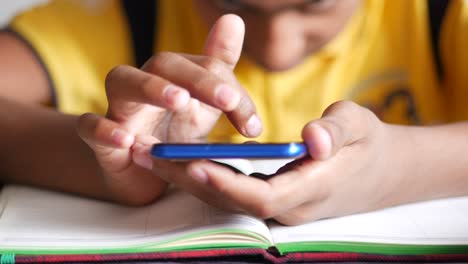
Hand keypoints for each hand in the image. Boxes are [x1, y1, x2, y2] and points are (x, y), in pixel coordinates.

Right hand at [76, 15, 260, 204]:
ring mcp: (120, 108)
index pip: (206, 67)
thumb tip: (233, 19)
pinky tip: (126, 139)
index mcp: (176, 77)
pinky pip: (89, 125)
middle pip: (166, 64)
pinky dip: (104, 129)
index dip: (231, 91)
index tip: (253, 126)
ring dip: (152, 88)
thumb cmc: (174, 133)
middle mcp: (146, 84)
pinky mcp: (99, 138)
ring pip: (123, 81)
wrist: (143, 175)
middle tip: (226, 101)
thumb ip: (219, 70)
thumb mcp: (204, 106)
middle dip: (199, 80)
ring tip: (179, 100)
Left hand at [156, 101, 403, 224]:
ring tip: (152, 157)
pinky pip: (235, 195)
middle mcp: (293, 207)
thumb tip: (312, 139)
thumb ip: (337, 131)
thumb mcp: (362, 125)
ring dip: (190, 180)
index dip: (229, 184)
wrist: (381, 174)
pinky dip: (207, 179)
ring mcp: (283, 208)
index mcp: (314, 188)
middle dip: (192, 182)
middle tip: (150, 155)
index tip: (195, 165)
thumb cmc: (370, 145)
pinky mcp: (275, 201)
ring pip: (230, 201)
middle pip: (234, 202)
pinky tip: (181, 161)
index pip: (264, 197)